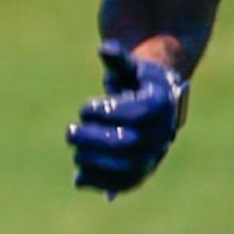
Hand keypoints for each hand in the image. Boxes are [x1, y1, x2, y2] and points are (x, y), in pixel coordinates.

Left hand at [67, 40, 187, 197]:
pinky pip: (125, 184)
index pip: (136, 114)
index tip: (85, 108)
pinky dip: (101, 183)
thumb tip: (105, 48)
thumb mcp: (129, 66)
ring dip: (95, 162)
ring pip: (128, 168)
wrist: (156, 105)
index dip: (106, 113)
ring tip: (76, 152)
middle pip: (130, 144)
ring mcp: (155, 154)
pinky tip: (79, 177)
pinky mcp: (143, 171)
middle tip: (70, 132)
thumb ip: (118, 59)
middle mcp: (163, 133)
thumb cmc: (136, 80)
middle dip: (94, 139)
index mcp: (161, 104)